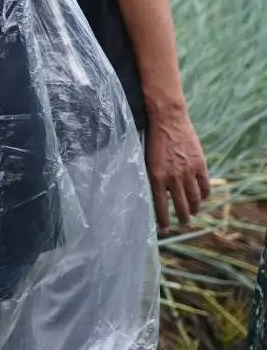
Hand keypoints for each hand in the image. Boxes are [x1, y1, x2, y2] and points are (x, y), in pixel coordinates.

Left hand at [146, 111, 209, 232]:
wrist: (167, 119)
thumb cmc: (151, 137)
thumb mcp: (145, 158)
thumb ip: (149, 175)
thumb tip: (149, 192)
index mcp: (156, 176)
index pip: (160, 204)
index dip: (163, 219)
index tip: (165, 230)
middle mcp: (173, 177)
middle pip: (180, 205)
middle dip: (181, 218)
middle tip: (182, 224)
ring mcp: (188, 171)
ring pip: (194, 198)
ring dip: (193, 209)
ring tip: (191, 214)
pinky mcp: (199, 164)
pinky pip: (204, 186)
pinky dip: (204, 195)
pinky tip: (201, 199)